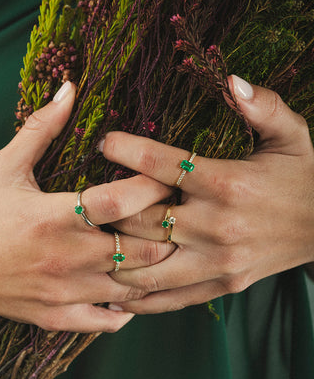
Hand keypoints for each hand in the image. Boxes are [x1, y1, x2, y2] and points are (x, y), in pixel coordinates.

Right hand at [0, 82, 172, 343]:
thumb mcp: (4, 167)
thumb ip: (41, 128)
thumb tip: (69, 88)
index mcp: (56, 216)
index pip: (122, 201)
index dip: (154, 186)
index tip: (169, 177)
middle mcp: (67, 256)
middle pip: (142, 248)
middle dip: (167, 231)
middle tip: (176, 215)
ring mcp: (66, 292)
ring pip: (134, 287)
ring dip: (154, 269)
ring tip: (165, 250)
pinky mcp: (59, 317)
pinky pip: (108, 321)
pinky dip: (128, 309)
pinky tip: (132, 291)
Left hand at [99, 76, 313, 313]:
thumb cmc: (302, 176)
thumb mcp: (291, 134)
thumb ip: (263, 105)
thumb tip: (231, 79)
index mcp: (227, 183)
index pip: (163, 164)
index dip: (126, 150)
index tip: (104, 142)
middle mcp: (217, 226)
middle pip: (144, 220)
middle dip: (110, 209)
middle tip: (87, 199)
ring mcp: (217, 262)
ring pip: (148, 268)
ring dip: (115, 258)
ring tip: (88, 246)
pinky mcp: (221, 285)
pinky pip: (170, 299)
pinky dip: (138, 299)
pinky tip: (112, 292)